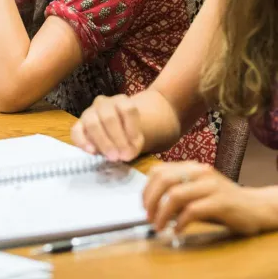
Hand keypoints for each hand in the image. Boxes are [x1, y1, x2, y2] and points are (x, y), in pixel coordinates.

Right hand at [71, 94, 144, 161]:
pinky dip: (83, 142)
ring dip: (102, 141)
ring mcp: (89, 112)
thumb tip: (126, 154)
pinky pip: (76, 131)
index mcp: (121, 101)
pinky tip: (92, 152)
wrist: (114, 131)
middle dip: (116, 138)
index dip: (131, 127)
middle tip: (121, 155)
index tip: (134, 144)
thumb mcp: (135, 137)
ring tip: (111, 156)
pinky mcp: (78, 124)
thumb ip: (133, 144)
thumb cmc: (126, 132)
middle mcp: (104, 103)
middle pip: (108, 117)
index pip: (127, 109)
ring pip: (92, 122)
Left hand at [143, 161, 276, 234]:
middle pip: (164, 180)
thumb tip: (152, 203)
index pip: (159, 170)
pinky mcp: (220, 202)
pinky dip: (180, 222)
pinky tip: (177, 231)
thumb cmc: (222, 201)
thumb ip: (177, 190)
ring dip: (162, 213)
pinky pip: (192, 211)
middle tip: (148, 217)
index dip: (147, 188)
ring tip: (159, 226)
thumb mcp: (197, 190)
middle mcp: (200, 172)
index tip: (143, 204)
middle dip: (150, 200)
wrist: (254, 206)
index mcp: (191, 167)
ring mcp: (210, 186)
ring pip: (175, 195)